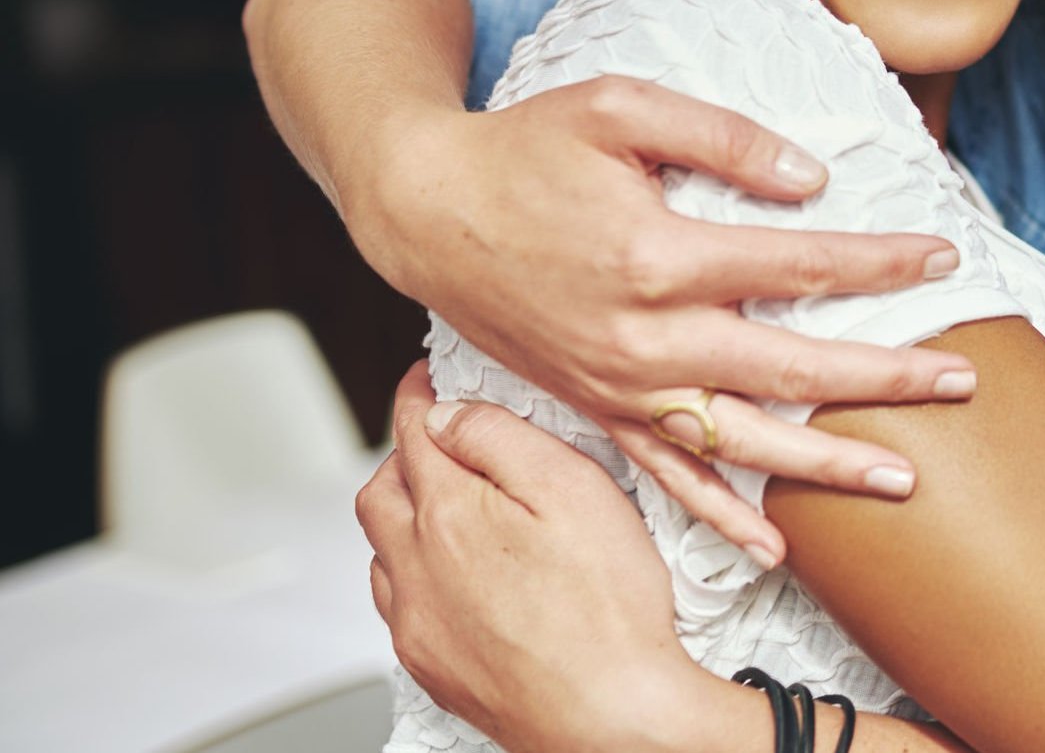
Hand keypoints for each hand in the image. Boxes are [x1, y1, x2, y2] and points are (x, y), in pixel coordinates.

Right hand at [350, 73, 975, 563]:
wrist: (426, 210)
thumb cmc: (526, 149)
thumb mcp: (620, 108)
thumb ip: (723, 137)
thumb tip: (813, 180)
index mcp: (657, 257)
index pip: (799, 264)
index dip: (878, 262)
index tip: (940, 258)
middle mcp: (643, 337)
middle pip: (790, 367)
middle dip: (884, 378)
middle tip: (961, 380)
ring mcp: (619, 384)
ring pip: (741, 441)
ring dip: (825, 465)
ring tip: (903, 481)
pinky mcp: (595, 409)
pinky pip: (667, 475)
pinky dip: (721, 516)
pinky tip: (778, 547)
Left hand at [361, 363, 726, 752]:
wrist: (611, 717)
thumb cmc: (607, 612)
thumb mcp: (573, 490)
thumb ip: (502, 438)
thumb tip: (449, 414)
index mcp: (448, 515)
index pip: (414, 432)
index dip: (420, 395)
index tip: (426, 379)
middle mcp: (416, 569)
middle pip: (380, 491)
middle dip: (405, 455)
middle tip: (440, 439)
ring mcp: (418, 623)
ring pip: (383, 552)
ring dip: (405, 518)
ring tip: (452, 509)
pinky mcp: (432, 666)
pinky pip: (400, 604)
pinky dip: (416, 574)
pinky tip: (458, 577)